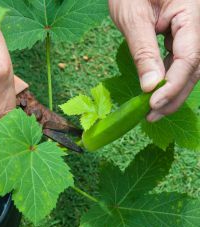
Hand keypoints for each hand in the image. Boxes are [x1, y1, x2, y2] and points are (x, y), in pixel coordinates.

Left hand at [109, 0, 199, 121]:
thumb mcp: (133, 18)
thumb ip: (144, 52)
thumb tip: (150, 86)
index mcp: (192, 11)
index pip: (190, 57)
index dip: (173, 84)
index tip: (153, 103)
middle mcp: (197, 23)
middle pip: (193, 67)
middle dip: (173, 94)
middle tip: (153, 115)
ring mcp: (189, 30)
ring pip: (187, 68)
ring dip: (171, 91)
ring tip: (152, 110)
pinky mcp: (179, 36)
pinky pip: (178, 61)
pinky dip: (167, 79)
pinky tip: (155, 91)